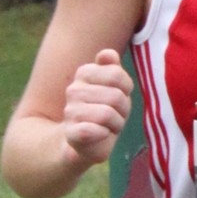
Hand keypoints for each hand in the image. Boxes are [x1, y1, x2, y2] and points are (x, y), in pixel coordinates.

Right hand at [62, 48, 131, 166]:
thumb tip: (108, 54)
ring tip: (107, 127)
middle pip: (116, 96)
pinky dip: (103, 134)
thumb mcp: (113, 88)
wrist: (83, 143)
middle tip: (114, 118)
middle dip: (122, 110)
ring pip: (107, 114)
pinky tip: (100, 135)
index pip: (117, 74)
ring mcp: (71, 111)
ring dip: (116, 125)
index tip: (118, 100)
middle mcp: (74, 90)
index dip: (125, 91)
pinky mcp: (72, 133)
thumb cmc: (103, 112)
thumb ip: (112, 69)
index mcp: (85, 73)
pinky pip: (91, 130)